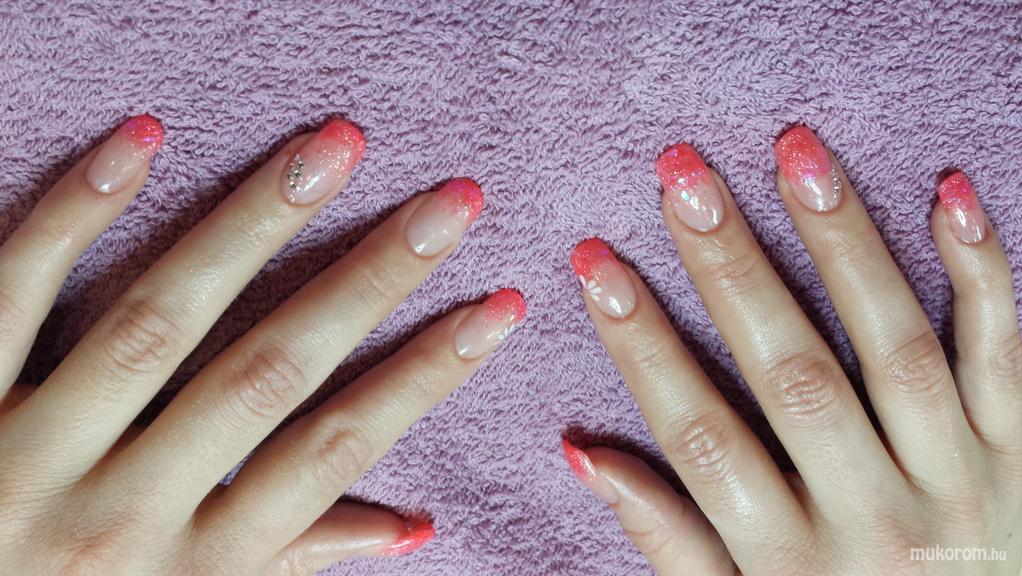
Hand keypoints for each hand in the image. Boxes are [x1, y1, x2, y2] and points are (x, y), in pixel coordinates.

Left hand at [0, 115, 525, 574]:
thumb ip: (293, 559)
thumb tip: (411, 528)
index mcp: (198, 566)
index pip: (335, 451)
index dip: (425, 376)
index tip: (497, 308)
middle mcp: (124, 514)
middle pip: (269, 371)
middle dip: (371, 279)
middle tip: (448, 203)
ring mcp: (32, 454)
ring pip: (157, 319)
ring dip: (254, 223)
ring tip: (332, 149)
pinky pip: (11, 295)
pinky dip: (74, 214)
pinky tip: (144, 142)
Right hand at [564, 126, 1021, 574]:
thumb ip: (668, 538)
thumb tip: (582, 452)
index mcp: (790, 561)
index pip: (700, 436)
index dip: (640, 347)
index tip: (596, 266)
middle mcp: (873, 516)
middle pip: (792, 376)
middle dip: (730, 269)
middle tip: (684, 179)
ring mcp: (958, 483)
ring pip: (896, 347)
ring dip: (842, 244)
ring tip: (794, 157)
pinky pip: (1004, 357)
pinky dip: (981, 273)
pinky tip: (947, 194)